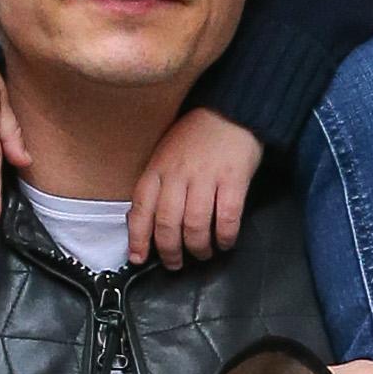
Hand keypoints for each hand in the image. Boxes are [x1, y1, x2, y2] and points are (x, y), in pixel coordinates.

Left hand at [129, 111, 262, 268]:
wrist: (231, 109)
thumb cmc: (196, 136)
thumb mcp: (165, 155)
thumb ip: (157, 184)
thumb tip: (148, 222)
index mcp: (158, 169)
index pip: (141, 209)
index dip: (138, 238)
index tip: (139, 257)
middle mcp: (178, 174)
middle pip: (167, 224)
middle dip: (170, 251)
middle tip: (175, 264)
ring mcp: (206, 176)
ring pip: (195, 225)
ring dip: (198, 248)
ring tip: (202, 254)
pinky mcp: (233, 179)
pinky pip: (227, 217)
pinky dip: (225, 236)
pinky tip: (224, 242)